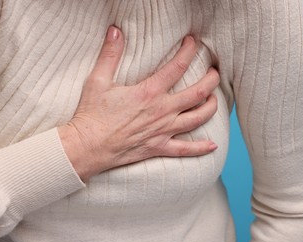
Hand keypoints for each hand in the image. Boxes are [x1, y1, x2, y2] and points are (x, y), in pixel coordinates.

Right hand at [58, 26, 218, 181]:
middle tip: (215, 72)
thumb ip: (110, 54)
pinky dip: (200, 148)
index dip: (189, 51)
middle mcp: (162, 111)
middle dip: (211, 80)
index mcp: (150, 92)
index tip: (194, 43)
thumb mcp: (98, 80)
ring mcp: (163, 131)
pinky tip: (212, 146)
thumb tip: (115, 31)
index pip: (178, 66)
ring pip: (198, 118)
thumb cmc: (92, 115)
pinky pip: (185, 150)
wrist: (87, 147)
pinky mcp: (159, 147)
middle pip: (197, 93)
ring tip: (215, 99)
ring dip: (211, 107)